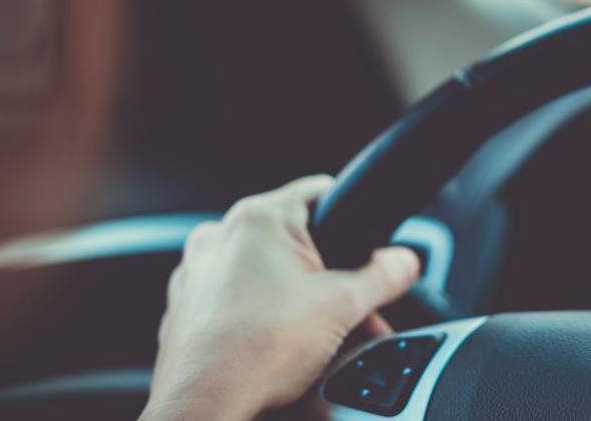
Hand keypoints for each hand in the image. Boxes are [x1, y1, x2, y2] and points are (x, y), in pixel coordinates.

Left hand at [140, 175, 420, 420]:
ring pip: (264, 271)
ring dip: (295, 296)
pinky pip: (235, 297)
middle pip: (295, 241)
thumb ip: (384, 276)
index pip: (321, 192)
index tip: (367, 246)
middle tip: (349, 309)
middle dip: (328, 275)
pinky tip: (277, 346)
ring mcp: (197, 272)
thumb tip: (404, 262)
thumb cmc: (256, 354)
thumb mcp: (343, 307)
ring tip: (315, 335)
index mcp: (258, 219)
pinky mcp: (186, 307)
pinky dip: (259, 315)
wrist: (204, 409)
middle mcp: (220, 236)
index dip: (353, 218)